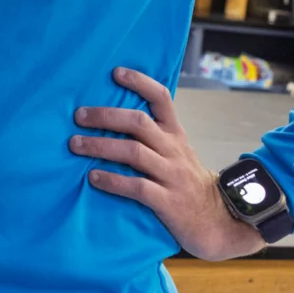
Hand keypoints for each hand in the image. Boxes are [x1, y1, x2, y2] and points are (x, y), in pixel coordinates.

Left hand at [70, 67, 265, 261]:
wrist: (218, 220)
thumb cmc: (186, 182)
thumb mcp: (177, 153)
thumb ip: (153, 136)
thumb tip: (111, 117)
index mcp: (175, 135)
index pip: (162, 99)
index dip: (140, 82)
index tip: (115, 72)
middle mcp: (173, 150)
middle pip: (139, 123)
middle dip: (106, 116)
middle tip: (78, 115)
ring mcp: (172, 175)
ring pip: (134, 152)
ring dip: (100, 147)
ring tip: (75, 145)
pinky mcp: (168, 202)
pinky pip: (137, 187)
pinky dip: (112, 181)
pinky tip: (93, 178)